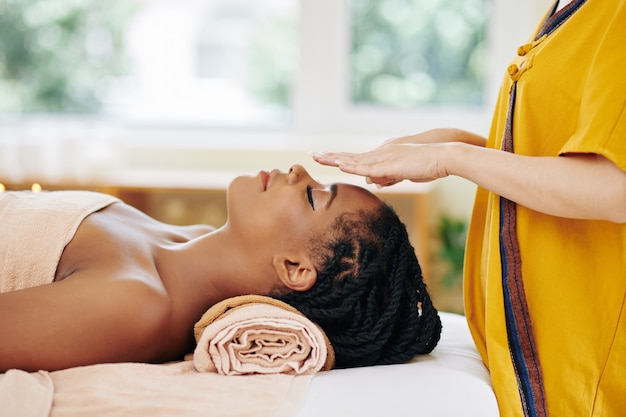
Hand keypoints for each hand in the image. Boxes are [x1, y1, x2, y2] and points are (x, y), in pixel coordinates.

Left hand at [311, 142, 450, 186]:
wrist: (443, 155)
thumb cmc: (427, 165)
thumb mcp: (403, 173)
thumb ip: (388, 177)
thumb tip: (372, 182)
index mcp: (382, 156)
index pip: (356, 159)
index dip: (339, 159)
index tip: (324, 158)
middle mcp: (379, 153)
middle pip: (350, 156)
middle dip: (330, 156)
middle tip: (312, 154)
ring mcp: (383, 157)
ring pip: (354, 159)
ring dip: (335, 159)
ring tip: (318, 157)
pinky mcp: (389, 163)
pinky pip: (366, 166)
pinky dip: (352, 166)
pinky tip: (339, 165)